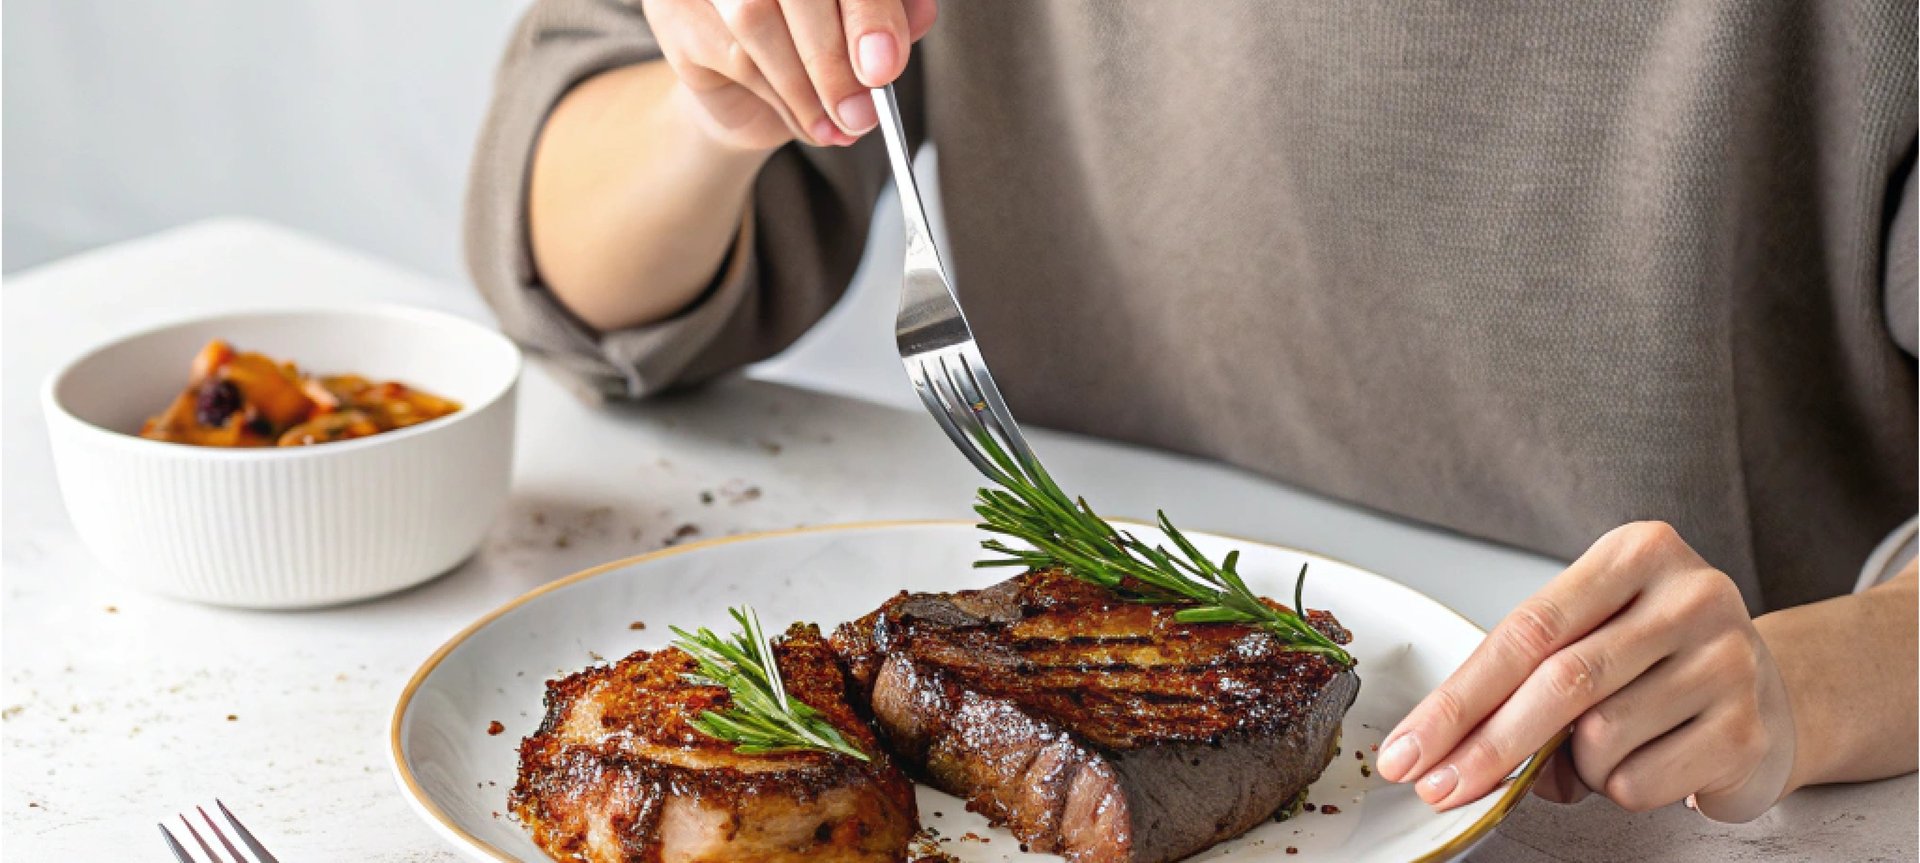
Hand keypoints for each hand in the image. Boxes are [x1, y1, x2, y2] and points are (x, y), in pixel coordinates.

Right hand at [641, 0, 937, 150]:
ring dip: (806, 87)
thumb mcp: (865, 24)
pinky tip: (811, 122)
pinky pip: (732, 57)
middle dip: (832, 58)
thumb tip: (920, 17)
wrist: (746, 90)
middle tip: (862, 113)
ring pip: (755, 20)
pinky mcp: (673, 10)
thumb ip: (891, 13)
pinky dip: (781, 99)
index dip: (867, 10)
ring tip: (840, 125)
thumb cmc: (812, 37)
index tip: (884, 67)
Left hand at [1376, 521, 1796, 821]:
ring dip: (1574, 767)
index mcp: (1636, 554)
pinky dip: (1617, 790)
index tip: (1408, 747)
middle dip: (1484, 746)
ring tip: (1602, 749)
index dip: (1458, 698)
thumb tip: (1452, 756)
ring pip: (1599, 740)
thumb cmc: (1656, 660)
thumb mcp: (1593, 637)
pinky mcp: (1747, 729)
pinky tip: (1650, 762)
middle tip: (1437, 786)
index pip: (1525, 630)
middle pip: (1558, 682)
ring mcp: (1728, 661)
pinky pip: (1639, 783)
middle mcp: (1690, 596)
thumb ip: (1528, 678)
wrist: (1773, 692)